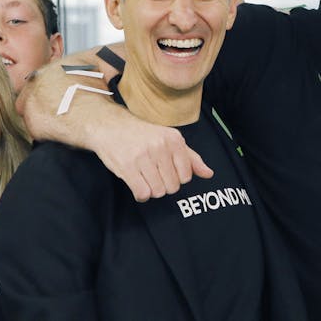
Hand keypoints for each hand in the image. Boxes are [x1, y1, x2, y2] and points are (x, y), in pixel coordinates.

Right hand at [93, 109, 214, 201]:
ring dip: (151, 189)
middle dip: (163, 185)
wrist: (110, 126)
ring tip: (144, 176)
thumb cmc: (143, 135)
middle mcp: (160, 146)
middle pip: (173, 186)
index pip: (186, 176)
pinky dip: (141, 194)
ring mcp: (143, 156)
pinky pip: (143, 193)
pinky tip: (137, 183)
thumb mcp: (169, 139)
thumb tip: (209, 174)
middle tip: (153, 173)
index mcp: (174, 139)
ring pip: (158, 192)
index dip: (176, 177)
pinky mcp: (127, 166)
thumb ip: (190, 158)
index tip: (165, 170)